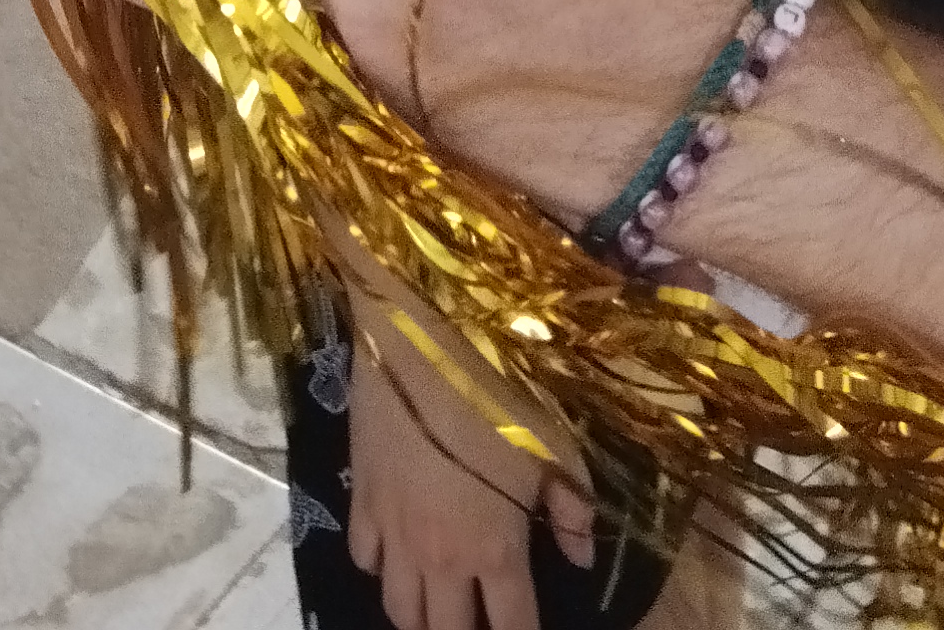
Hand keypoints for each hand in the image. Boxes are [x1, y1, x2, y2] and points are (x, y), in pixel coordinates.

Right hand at [344, 308, 591, 629]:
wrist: (422, 342)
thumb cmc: (499, 390)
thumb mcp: (555, 445)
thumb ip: (572, 509)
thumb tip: (583, 558)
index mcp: (495, 551)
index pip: (512, 627)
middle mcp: (440, 559)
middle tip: (479, 620)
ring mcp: (394, 534)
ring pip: (399, 610)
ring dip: (421, 617)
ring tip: (438, 608)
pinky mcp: (360, 502)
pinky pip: (364, 560)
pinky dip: (381, 568)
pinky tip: (396, 554)